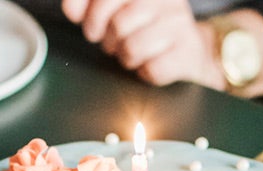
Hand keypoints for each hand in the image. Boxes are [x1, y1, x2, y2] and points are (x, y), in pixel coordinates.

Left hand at [62, 0, 219, 86]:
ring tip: (132, 52)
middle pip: (117, 23)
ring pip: (132, 47)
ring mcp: (178, 24)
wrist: (190, 51)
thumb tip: (71, 10)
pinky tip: (150, 63)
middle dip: (107, 39)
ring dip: (126, 57)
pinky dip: (145, 72)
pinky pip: (152, 69)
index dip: (90, 13)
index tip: (88, 23)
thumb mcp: (118, 9)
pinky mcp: (187, 51)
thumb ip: (91, 5)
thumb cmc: (146, 28)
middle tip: (110, 41)